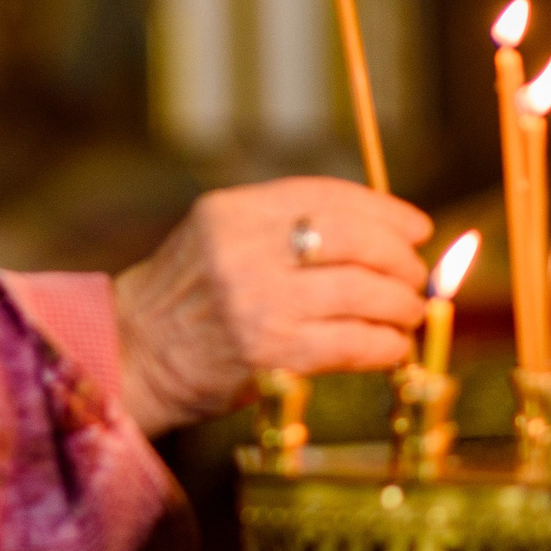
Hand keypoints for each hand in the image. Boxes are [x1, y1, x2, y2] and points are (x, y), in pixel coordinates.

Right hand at [114, 177, 431, 434]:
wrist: (135, 352)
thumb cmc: (188, 295)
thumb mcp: (219, 234)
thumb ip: (284, 224)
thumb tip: (383, 232)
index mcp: (233, 210)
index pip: (329, 196)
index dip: (386, 210)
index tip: (416, 227)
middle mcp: (244, 250)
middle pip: (355, 241)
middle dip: (400, 260)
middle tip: (415, 277)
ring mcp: (257, 303)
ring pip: (362, 293)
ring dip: (401, 305)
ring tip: (408, 313)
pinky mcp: (270, 354)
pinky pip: (352, 344)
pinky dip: (385, 345)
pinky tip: (391, 346)